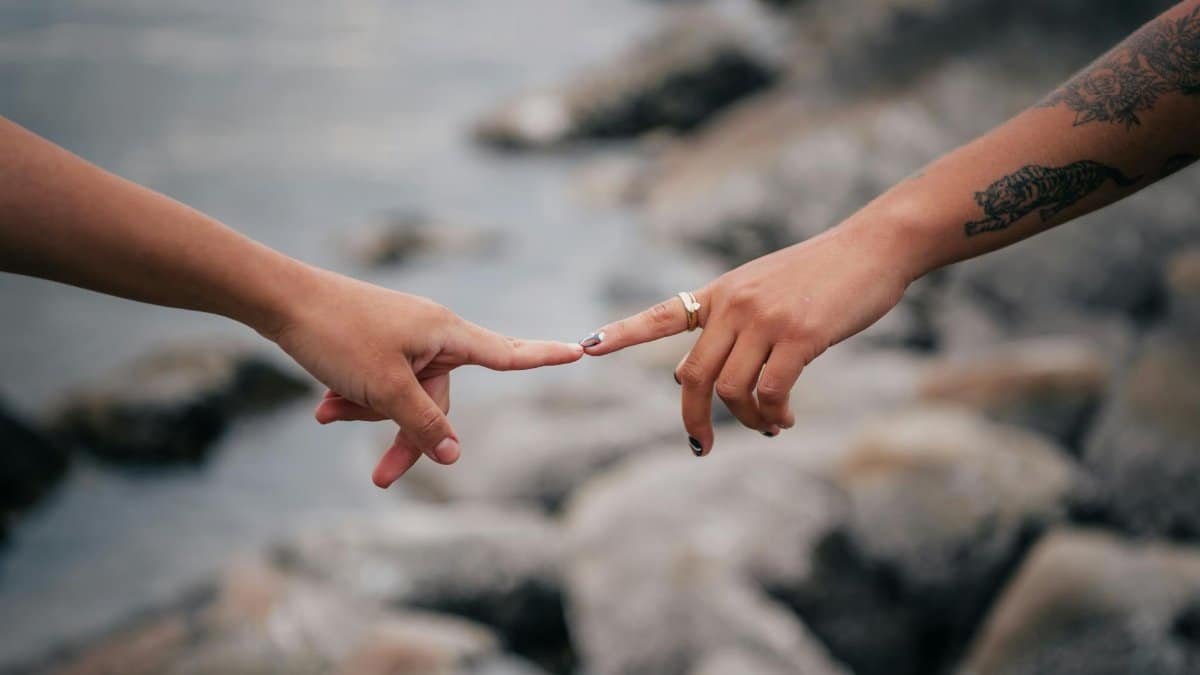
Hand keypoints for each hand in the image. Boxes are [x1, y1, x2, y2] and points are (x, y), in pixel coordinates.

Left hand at [270, 270, 582, 485]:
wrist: (280, 300)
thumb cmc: (337, 335)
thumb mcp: (384, 388)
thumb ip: (423, 423)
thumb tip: (456, 455)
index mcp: (446, 332)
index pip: (506, 352)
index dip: (543, 357)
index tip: (581, 351)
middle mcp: (431, 333)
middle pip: (438, 398)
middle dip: (403, 431)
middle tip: (380, 479)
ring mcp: (403, 337)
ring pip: (403, 394)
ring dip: (369, 413)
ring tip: (329, 412)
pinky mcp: (376, 342)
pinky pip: (381, 382)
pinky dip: (357, 397)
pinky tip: (325, 407)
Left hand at [581, 223, 915, 454]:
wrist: (873, 247)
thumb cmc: (823, 273)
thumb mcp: (765, 288)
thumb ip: (732, 325)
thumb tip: (698, 376)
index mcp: (721, 293)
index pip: (661, 316)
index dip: (622, 333)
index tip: (586, 346)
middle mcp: (734, 305)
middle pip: (693, 376)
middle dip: (693, 418)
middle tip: (701, 445)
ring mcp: (764, 320)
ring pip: (731, 391)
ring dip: (746, 421)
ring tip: (769, 426)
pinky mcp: (799, 336)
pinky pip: (770, 392)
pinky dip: (773, 415)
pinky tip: (785, 419)